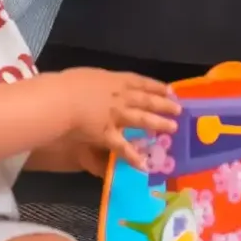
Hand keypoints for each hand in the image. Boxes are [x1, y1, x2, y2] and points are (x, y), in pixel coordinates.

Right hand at [53, 68, 180, 167]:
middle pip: (146, 100)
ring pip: (142, 119)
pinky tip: (144, 164)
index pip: (140, 82)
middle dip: (164, 104)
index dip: (155, 86)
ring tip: (172, 128)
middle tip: (178, 109)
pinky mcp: (108, 134)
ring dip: (158, 123)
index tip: (169, 90)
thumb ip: (102, 83)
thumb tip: (105, 85)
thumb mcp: (90, 76)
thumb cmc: (69, 84)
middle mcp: (120, 97)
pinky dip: (133, 156)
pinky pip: (123, 147)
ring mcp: (116, 116)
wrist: (61, 100)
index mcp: (115, 81)